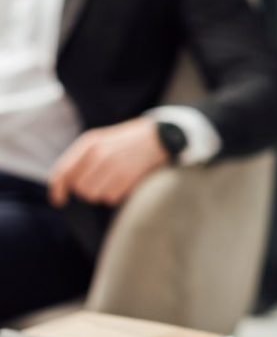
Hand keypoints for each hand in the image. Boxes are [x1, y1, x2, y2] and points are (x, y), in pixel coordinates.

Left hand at [48, 117, 169, 207]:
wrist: (159, 137)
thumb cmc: (126, 140)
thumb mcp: (100, 139)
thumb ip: (80, 158)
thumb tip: (63, 183)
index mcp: (89, 143)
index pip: (63, 172)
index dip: (57, 190)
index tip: (58, 200)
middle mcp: (99, 154)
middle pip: (79, 188)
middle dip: (87, 189)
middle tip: (100, 181)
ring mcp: (113, 166)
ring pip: (94, 195)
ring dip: (102, 193)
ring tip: (114, 181)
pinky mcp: (127, 177)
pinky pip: (111, 198)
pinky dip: (116, 195)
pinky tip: (124, 183)